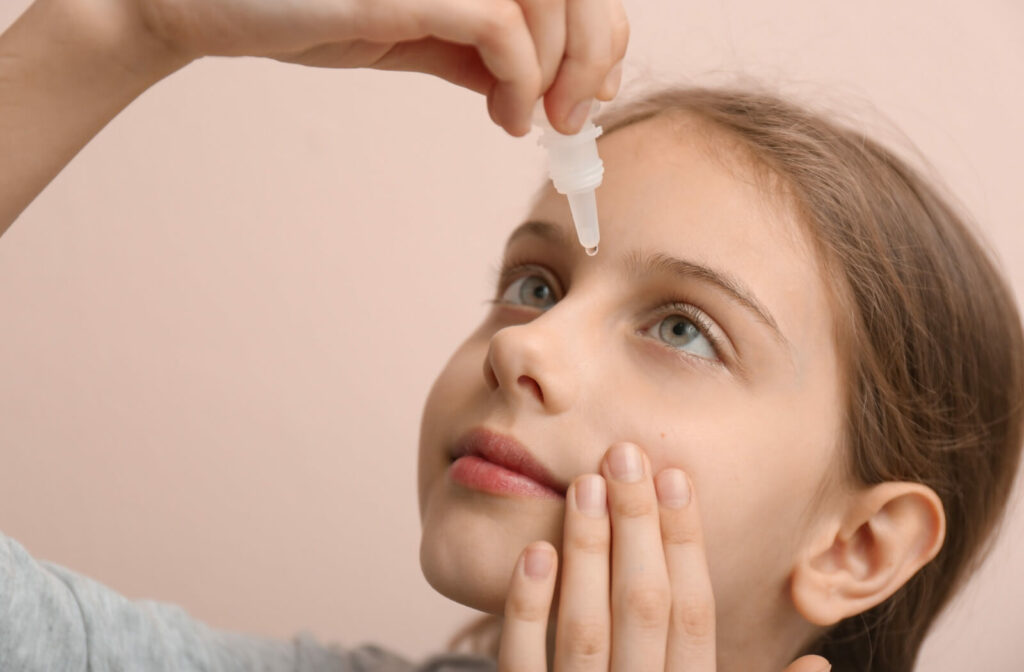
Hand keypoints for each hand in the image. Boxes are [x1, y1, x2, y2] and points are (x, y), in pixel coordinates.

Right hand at [129, 0, 628, 134]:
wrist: (218, 6)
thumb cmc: (315, 13)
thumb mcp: (418, 34)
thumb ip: (477, 49)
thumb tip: (546, 85)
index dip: (598, 30)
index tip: (587, 92)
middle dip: (593, 53)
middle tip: (570, 119)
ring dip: (559, 73)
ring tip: (534, 123)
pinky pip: (501, 24)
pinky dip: (523, 79)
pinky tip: (506, 118)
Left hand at [497, 442, 831, 671]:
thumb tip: (818, 664)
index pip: (694, 611)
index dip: (686, 540)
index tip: (675, 476)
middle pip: (644, 605)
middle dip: (637, 526)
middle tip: (626, 455)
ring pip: (586, 625)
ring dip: (587, 551)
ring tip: (585, 484)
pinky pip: (523, 661)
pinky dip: (526, 608)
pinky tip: (535, 553)